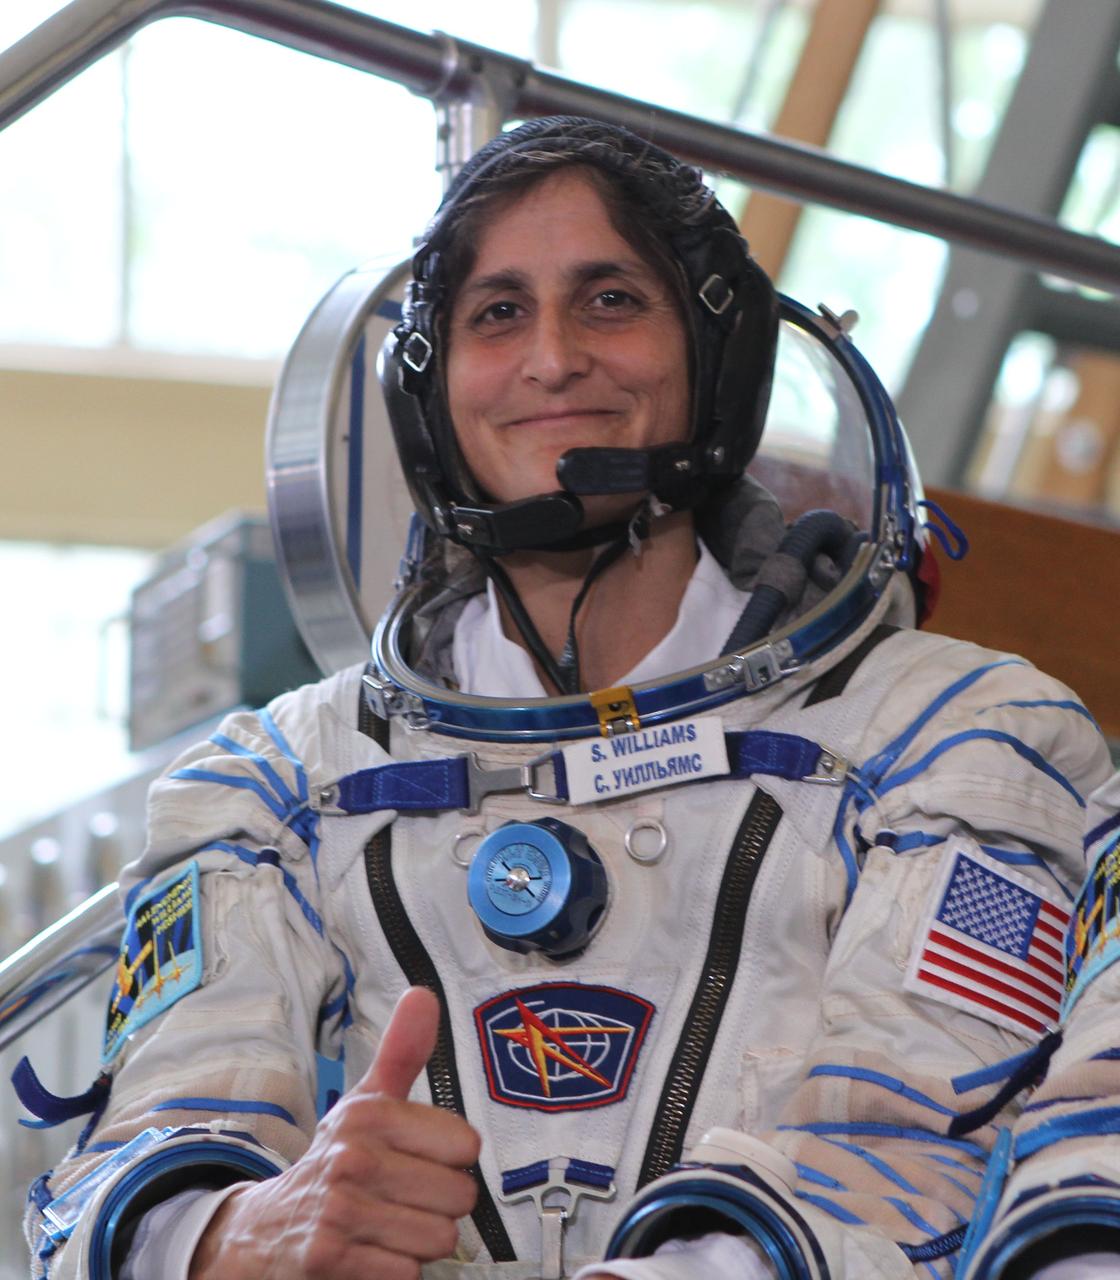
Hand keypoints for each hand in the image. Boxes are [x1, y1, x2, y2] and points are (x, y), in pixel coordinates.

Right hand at [188, 986, 479, 1279]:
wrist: (262, 1232)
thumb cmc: (331, 1162)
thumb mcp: (364, 1103)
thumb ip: (402, 1052)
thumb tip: (422, 995)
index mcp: (368, 1114)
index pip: (465, 1144)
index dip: (452, 1159)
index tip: (422, 1158)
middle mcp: (352, 1156)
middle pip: (459, 1195)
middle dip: (439, 1205)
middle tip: (404, 1198)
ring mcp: (340, 1209)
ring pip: (438, 1237)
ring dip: (419, 1241)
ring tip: (388, 1226)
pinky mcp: (331, 1259)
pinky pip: (407, 1274)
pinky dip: (395, 1271)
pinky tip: (370, 1253)